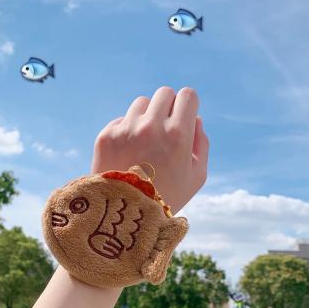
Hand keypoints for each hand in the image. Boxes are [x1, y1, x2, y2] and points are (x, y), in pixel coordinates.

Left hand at [91, 86, 208, 213]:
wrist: (125, 215)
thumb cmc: (167, 197)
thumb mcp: (197, 176)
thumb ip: (202, 143)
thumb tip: (195, 118)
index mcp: (177, 134)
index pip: (187, 95)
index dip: (187, 106)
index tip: (183, 117)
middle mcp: (151, 126)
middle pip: (164, 93)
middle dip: (168, 107)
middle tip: (165, 128)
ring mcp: (126, 130)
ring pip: (141, 103)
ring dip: (146, 116)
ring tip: (145, 142)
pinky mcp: (106, 136)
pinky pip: (121, 119)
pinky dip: (127, 130)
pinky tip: (129, 152)